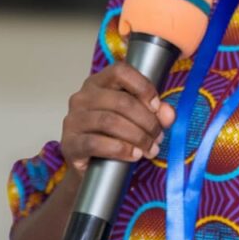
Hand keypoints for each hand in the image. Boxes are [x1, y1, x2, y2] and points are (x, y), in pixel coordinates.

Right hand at [60, 63, 175, 174]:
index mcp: (98, 83)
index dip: (143, 86)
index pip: (120, 71)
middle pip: (121, 101)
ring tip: (150, 148)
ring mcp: (73, 120)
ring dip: (137, 136)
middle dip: (146, 121)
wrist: (91, 167)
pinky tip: (134, 155)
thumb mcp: (137, 119)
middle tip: (158, 136)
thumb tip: (168, 114)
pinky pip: (96, 143)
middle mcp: (82, 97)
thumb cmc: (113, 136)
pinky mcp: (70, 144)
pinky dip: (121, 149)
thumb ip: (156, 113)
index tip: (157, 106)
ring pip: (110, 122)